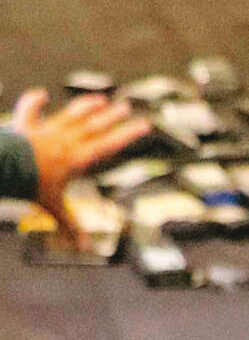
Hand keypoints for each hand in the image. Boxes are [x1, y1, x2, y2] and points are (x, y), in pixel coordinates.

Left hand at [12, 89, 147, 244]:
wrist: (4, 166)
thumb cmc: (29, 184)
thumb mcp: (53, 207)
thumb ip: (69, 224)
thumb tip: (83, 246)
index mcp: (78, 159)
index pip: (109, 144)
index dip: (128, 135)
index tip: (144, 125)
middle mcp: (66, 141)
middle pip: (94, 126)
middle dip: (112, 117)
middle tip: (126, 107)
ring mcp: (46, 131)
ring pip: (71, 115)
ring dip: (86, 106)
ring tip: (100, 99)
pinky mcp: (25, 126)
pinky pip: (30, 110)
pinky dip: (34, 101)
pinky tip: (41, 93)